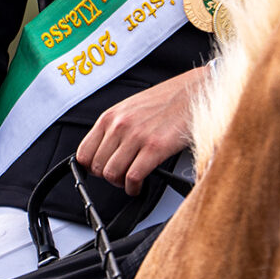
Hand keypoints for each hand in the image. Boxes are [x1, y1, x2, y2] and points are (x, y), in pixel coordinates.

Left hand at [76, 67, 207, 194]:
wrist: (195, 91)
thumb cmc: (168, 99)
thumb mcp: (131, 108)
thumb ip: (116, 127)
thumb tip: (106, 151)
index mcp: (111, 116)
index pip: (83, 152)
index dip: (90, 167)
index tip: (99, 171)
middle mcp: (120, 126)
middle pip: (98, 167)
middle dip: (107, 177)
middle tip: (119, 177)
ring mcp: (136, 137)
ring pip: (112, 174)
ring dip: (121, 184)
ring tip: (130, 181)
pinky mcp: (155, 147)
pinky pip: (133, 177)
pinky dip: (134, 187)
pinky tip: (139, 185)